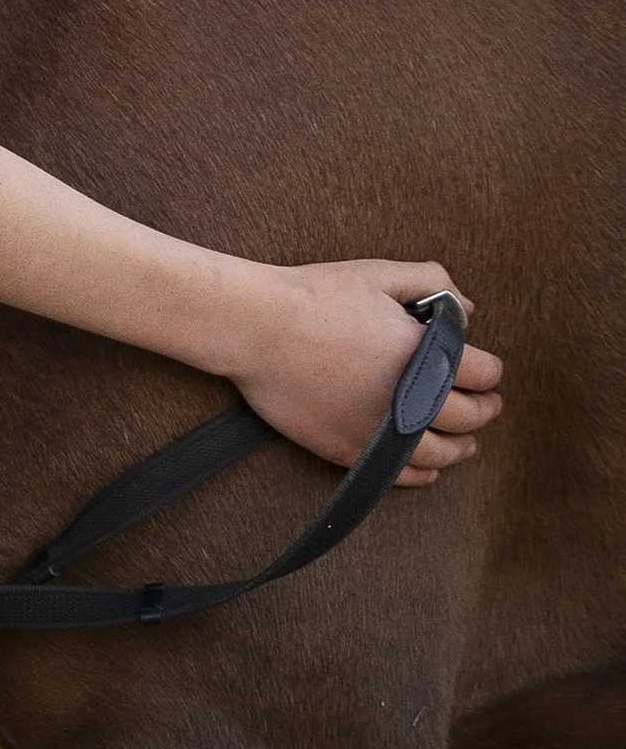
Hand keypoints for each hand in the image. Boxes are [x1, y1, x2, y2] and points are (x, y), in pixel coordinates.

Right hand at [231, 261, 504, 483]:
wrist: (257, 329)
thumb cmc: (316, 296)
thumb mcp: (377, 274)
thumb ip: (431, 282)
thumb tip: (468, 309)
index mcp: (424, 355)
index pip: (484, 373)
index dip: (491, 370)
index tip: (488, 370)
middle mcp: (412, 401)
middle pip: (470, 417)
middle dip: (485, 409)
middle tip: (488, 404)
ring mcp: (382, 432)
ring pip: (442, 454)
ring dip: (462, 447)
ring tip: (466, 441)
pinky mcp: (352, 451)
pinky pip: (403, 475)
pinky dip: (424, 473)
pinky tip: (428, 467)